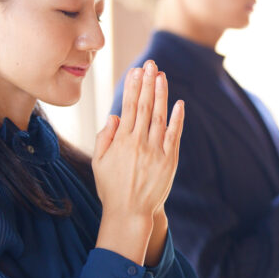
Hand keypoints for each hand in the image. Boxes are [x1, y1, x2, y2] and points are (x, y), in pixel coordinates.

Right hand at [92, 61, 184, 263]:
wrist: (130, 213)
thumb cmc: (111, 188)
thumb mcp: (99, 162)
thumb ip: (105, 137)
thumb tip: (114, 116)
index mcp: (121, 141)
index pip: (128, 107)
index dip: (133, 87)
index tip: (136, 71)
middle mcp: (139, 143)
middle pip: (145, 106)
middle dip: (148, 82)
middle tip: (150, 64)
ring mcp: (156, 151)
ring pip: (160, 116)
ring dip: (161, 94)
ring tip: (162, 76)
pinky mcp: (169, 160)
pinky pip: (174, 135)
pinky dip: (178, 119)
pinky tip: (179, 103)